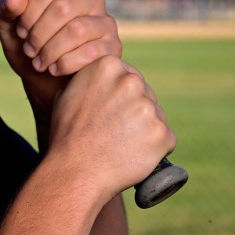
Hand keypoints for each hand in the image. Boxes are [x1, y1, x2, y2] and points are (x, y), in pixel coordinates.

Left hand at [0, 0, 121, 121]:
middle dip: (39, 33)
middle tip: (28, 50)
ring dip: (51, 50)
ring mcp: (105, 21)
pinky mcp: (113, 46)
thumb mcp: (10, 30)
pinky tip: (54, 69)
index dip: (29, 12)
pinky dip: (66, 63)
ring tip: (39, 62)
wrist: (47, 83)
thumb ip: (6, 9)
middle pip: (63, 7)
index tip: (20, 30)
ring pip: (77, 29)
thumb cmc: (30, 48)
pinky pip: (91, 51)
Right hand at [47, 55, 176, 200]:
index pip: (128, 76)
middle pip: (145, 94)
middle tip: (116, 130)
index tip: (111, 111)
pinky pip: (165, 139)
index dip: (121, 96)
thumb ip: (90, 80)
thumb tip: (101, 81)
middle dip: (135, 110)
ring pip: (156, 116)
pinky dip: (155, 149)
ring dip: (145, 129)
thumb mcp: (68, 93)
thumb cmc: (68, 134)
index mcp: (108, 65)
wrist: (76, 169)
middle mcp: (132, 81)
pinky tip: (134, 155)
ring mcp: (148, 107)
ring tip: (122, 144)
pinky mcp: (162, 133)